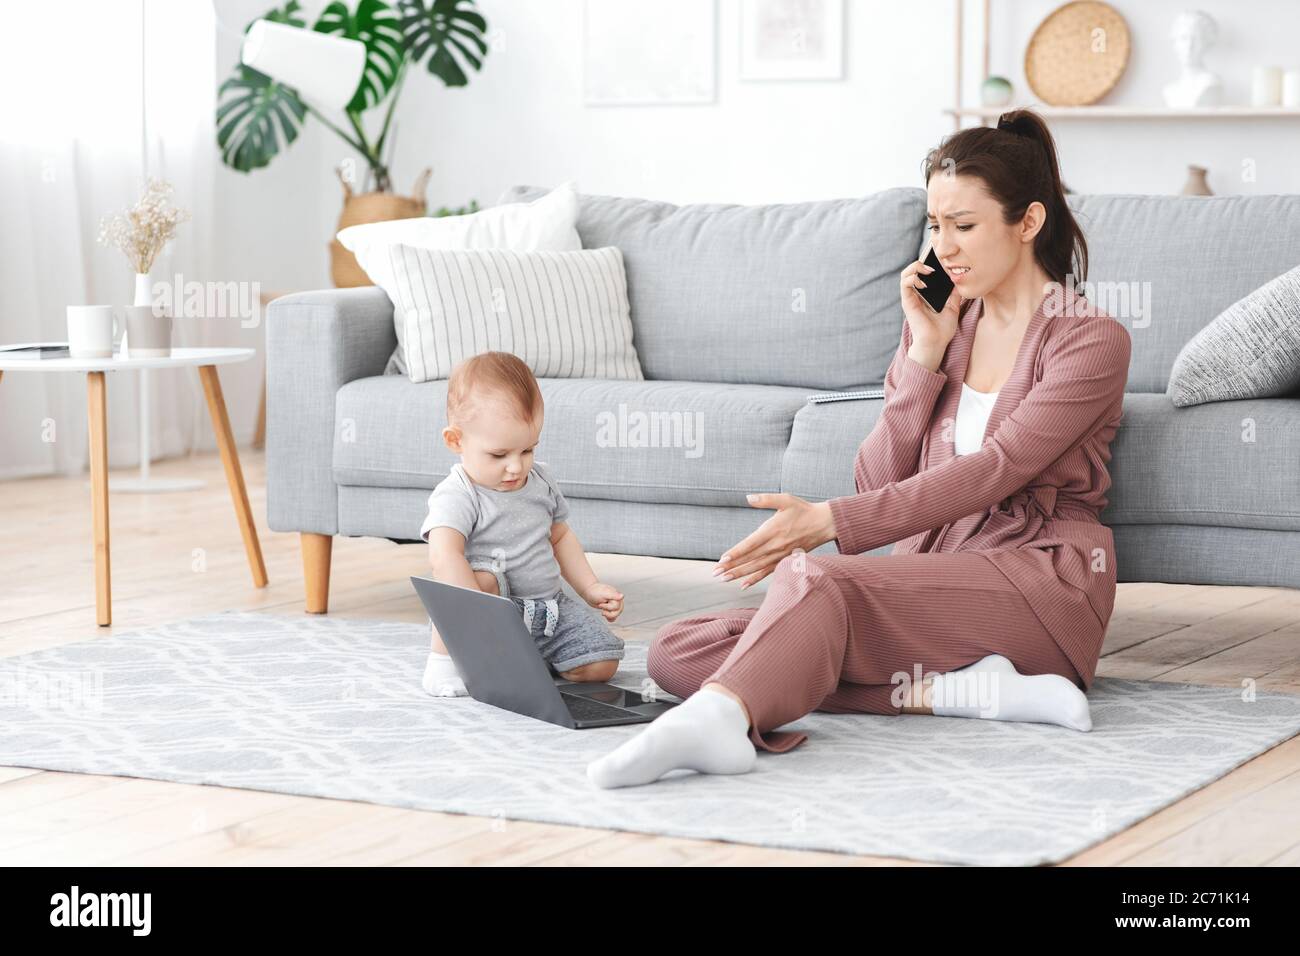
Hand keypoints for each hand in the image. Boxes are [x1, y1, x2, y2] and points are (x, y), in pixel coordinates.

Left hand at [583, 582, 623, 621]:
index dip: (608, 607)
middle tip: (601, 607)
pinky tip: (605, 616)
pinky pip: (613, 616)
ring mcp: (614, 605)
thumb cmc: (595, 592)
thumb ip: (614, 595)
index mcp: (617, 596)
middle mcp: (617, 600)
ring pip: (616, 614)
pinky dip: (610, 618)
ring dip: (609, 615)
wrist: (589, 592)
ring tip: (602, 611)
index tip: (600, 604)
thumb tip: (622, 596)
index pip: (616, 607)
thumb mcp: (604, 593)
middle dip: (609, 613)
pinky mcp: (610, 608)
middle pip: (618, 612)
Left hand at [713, 494, 837, 588]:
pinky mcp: (784, 560)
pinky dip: (755, 579)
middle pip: (750, 559)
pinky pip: (768, 572)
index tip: (722, 560)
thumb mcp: (785, 499)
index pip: (750, 544)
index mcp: (772, 530)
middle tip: (715, 573)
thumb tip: (748, 497)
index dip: (736, 553)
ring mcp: (780, 555)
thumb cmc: (803, 510)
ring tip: (724, 579)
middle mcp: (775, 546)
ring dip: (739, 574)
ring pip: (756, 568)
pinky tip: (744, 585)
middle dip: (732, 567)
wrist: (824, 524)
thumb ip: (766, 499)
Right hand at [900, 256, 961, 354]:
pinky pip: (905, 284)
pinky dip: (912, 278)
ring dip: (916, 267)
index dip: (929, 261)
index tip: (939, 256)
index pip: (924, 272)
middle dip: (923, 260)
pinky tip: (923, 281)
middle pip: (914, 269)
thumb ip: (954, 293)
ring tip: (928, 269)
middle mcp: (917, 293)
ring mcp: (911, 297)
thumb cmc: (943, 329)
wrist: (936, 343)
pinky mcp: (907, 302)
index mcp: (926, 293)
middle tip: (934, 260)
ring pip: (906, 274)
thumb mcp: (953, 306)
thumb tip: (959, 279)